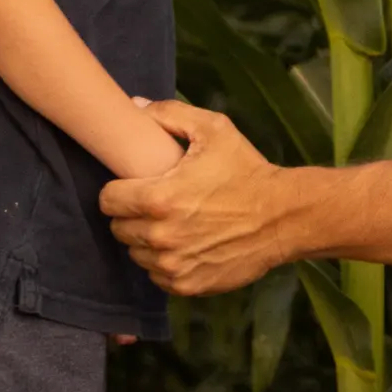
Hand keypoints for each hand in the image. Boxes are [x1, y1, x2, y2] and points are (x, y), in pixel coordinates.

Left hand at [100, 101, 288, 296]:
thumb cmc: (247, 171)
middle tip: (157, 204)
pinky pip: (157, 276)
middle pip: (118, 228)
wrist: (283, 217)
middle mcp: (160, 236)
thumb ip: (169, 115)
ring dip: (147, 241)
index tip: (135, 186)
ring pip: (136, 253)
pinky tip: (186, 245)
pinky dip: (165, 263)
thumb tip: (135, 106)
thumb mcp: (214, 130)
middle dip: (132, 215)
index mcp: (159, 198)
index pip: (108, 200)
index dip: (119, 189)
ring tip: (173, 224)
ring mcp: (173, 265)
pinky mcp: (187, 285)